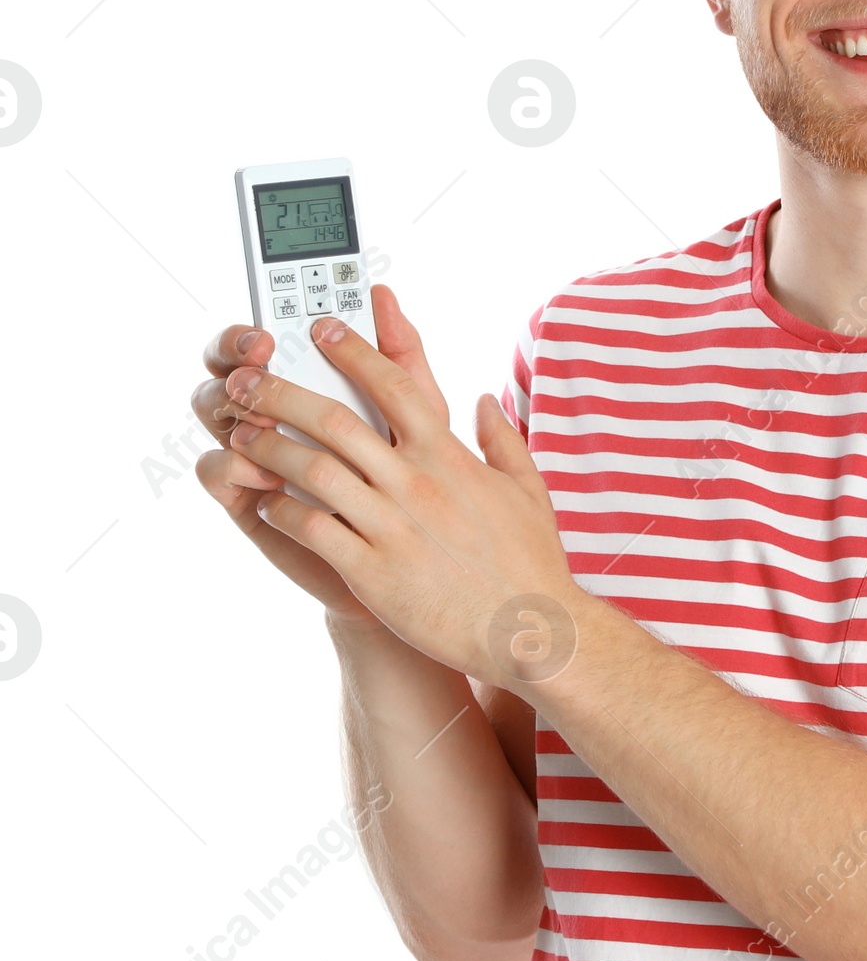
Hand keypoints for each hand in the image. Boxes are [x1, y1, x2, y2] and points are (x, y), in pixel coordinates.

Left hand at [220, 294, 578, 684]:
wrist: (528, 631)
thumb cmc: (530, 563)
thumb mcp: (528, 490)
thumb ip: (503, 439)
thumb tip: (485, 401)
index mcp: (450, 456)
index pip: (394, 385)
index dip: (354, 351)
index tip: (323, 329)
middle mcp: (416, 483)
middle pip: (335, 420)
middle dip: (283, 393)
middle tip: (247, 381)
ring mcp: (392, 526)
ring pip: (314, 470)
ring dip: (269, 449)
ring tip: (241, 438)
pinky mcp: (372, 572)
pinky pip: (312, 529)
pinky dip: (282, 510)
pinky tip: (266, 504)